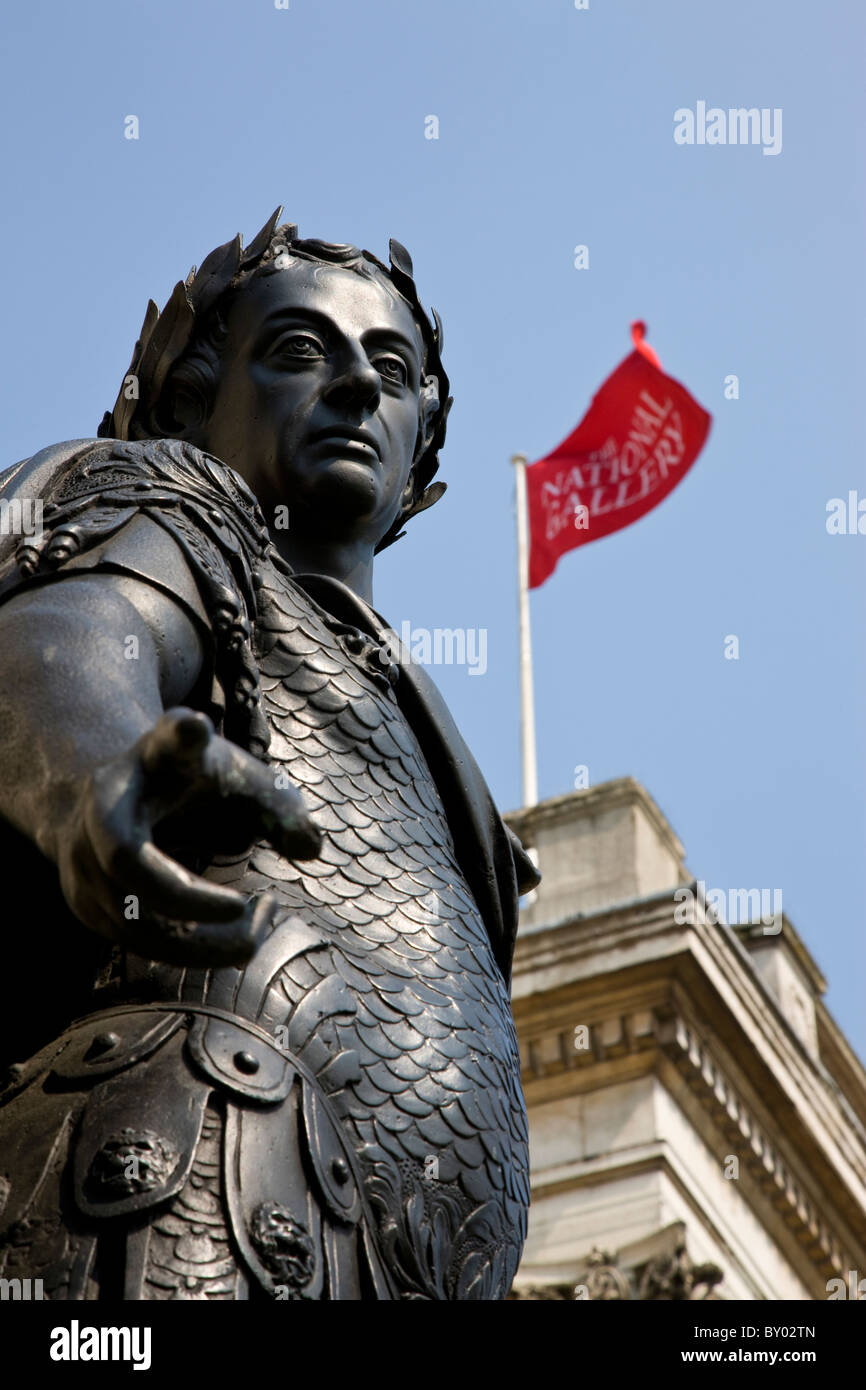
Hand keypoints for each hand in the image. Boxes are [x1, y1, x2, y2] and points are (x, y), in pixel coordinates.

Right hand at [55, 707, 320, 965]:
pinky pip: (141, 945)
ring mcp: (83, 860)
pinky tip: (239, 940)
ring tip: (262, 925)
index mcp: (150, 759)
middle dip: (192, 900)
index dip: (180, 735)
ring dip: (205, 941)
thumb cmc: (187, 785)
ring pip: (135, 922)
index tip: (196, 724)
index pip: (163, 744)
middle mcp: (103, 807)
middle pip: (128, 861)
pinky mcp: (88, 904)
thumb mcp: (236, 779)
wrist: (109, 798)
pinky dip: (194, 951)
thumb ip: (279, 807)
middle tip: (252, 907)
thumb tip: (311, 849)